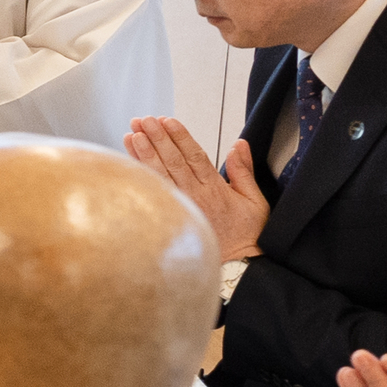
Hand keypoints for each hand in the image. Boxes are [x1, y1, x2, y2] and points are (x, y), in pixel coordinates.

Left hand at [124, 116, 267, 261]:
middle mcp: (195, 195)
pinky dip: (142, 173)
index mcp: (215, 188)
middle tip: (143, 120)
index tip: (167, 121)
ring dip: (144, 153)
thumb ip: (244, 171)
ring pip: (159, 175)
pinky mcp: (173, 216)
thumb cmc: (247, 234)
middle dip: (157, 138)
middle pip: (172, 161)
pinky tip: (131, 160)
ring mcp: (181, 206)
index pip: (194, 156)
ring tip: (133, 133)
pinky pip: (154, 191)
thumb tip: (239, 145)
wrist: (238, 266)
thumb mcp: (255, 201)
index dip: (179, 137)